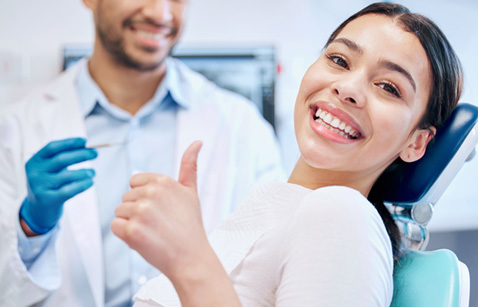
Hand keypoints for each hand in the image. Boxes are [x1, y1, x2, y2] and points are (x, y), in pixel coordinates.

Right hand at [20, 137, 97, 234]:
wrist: (38, 210)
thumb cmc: (51, 184)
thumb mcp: (52, 169)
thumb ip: (64, 158)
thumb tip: (87, 147)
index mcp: (35, 161)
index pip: (52, 147)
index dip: (69, 142)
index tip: (84, 140)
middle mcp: (34, 173)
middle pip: (61, 159)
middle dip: (81, 154)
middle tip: (95, 153)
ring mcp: (40, 187)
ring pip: (67, 175)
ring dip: (84, 172)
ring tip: (93, 172)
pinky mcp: (48, 200)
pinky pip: (69, 190)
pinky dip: (83, 184)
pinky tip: (91, 182)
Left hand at [112, 141, 208, 277]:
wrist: (192, 258)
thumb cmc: (190, 227)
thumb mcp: (191, 192)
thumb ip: (189, 165)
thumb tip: (197, 142)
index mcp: (163, 181)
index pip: (135, 182)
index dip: (145, 198)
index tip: (161, 210)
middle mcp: (151, 193)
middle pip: (126, 198)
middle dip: (138, 212)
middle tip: (159, 224)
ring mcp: (141, 212)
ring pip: (120, 212)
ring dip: (131, 224)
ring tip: (153, 233)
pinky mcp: (131, 231)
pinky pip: (115, 226)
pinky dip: (125, 236)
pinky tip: (144, 240)